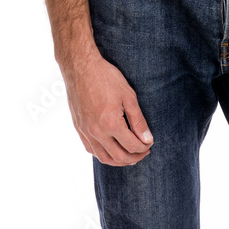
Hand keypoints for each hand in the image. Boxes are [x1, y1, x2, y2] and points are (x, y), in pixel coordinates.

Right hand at [61, 49, 153, 166]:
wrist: (80, 67)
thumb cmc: (105, 77)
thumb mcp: (128, 95)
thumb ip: (138, 120)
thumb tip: (147, 139)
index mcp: (111, 124)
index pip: (131, 146)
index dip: (143, 148)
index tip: (150, 144)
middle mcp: (97, 132)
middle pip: (118, 156)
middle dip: (134, 158)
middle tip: (143, 152)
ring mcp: (85, 132)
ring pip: (103, 157)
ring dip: (118, 161)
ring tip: (129, 156)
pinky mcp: (79, 128)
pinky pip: (91, 149)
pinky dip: (103, 155)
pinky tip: (110, 150)